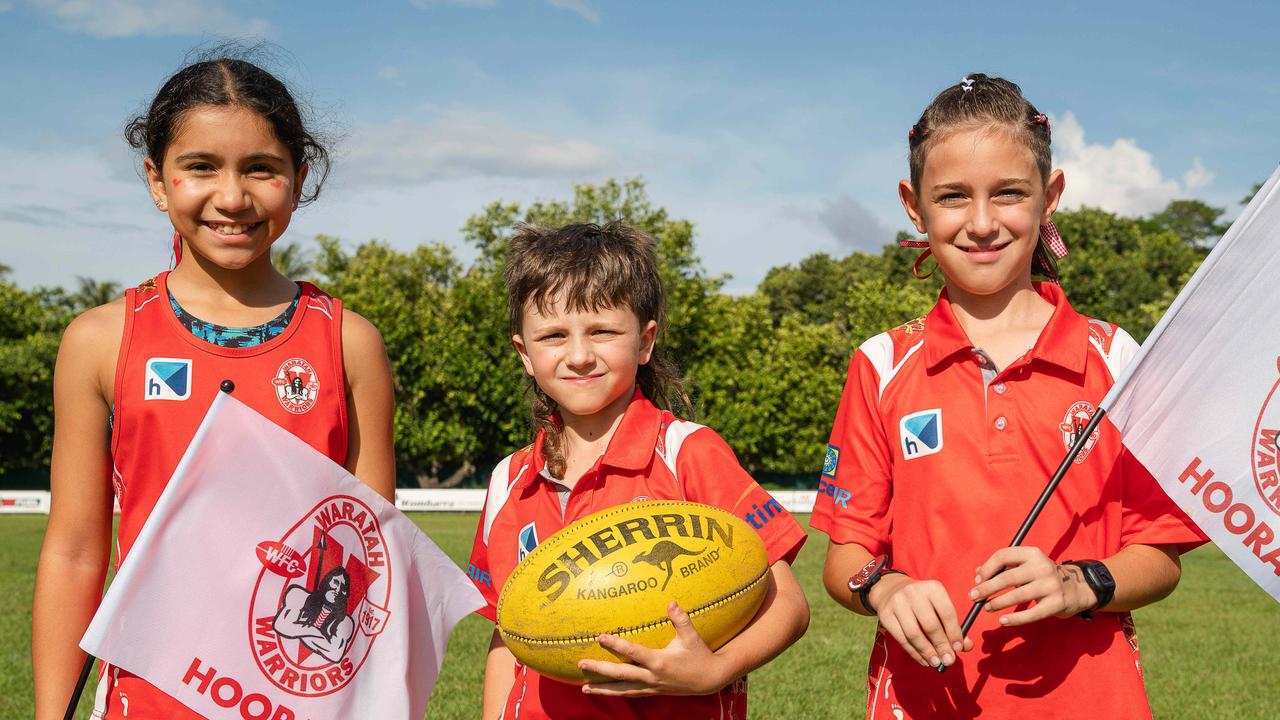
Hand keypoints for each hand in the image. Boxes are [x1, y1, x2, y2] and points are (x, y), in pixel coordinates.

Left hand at [579, 601, 727, 696]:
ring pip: (622, 690)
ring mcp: (652, 686)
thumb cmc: (700, 655)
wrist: (710, 679)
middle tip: (581, 664)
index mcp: (660, 662)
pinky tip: (604, 692)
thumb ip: (681, 619)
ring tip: (584, 688)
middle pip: (621, 675)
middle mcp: (652, 677)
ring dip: (603, 689)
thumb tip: (671, 602)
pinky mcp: (653, 691)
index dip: (616, 644)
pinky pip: (630, 693)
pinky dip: (616, 693)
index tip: (600, 637)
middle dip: (600, 670)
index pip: (633, 652)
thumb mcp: (691, 636)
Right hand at [871, 574, 971, 667]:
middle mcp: (914, 592)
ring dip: (927, 652)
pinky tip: (923, 660)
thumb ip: (954, 626)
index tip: (959, 648)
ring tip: (936, 663)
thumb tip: (966, 646)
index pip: (947, 612)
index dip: (954, 633)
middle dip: (941, 646)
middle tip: (949, 660)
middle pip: (930, 625)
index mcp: (932, 588)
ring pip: (914, 634)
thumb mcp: (939, 606)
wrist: (891, 590)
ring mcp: (897, 603)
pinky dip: (915, 653)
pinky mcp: (886, 615)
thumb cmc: (923, 602)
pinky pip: (902, 639)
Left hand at [970, 547, 1098, 626]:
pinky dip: (1015, 619)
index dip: (987, 568)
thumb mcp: (1025, 566)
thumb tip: (978, 574)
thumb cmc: (1041, 577)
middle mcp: (1042, 567)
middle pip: (1008, 577)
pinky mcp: (1057, 603)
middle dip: (987, 588)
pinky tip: (1003, 621)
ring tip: (987, 607)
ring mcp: (1051, 585)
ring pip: (1018, 595)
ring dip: (998, 603)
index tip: (977, 581)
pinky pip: (1032, 613)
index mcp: (1032, 553)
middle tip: (974, 596)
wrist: (1076, 588)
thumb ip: (1002, 567)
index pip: (1003, 556)